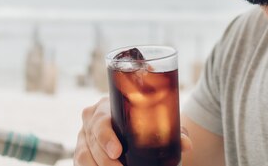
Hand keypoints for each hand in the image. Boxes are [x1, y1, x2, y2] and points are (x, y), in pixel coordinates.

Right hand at [74, 97, 192, 165]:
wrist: (130, 126)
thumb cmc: (142, 121)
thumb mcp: (155, 123)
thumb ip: (172, 132)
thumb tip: (187, 145)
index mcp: (105, 107)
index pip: (101, 121)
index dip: (106, 138)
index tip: (118, 151)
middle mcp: (90, 121)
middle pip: (91, 143)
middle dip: (105, 162)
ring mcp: (82, 137)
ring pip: (83, 156)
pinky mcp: (81, 152)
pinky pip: (81, 164)